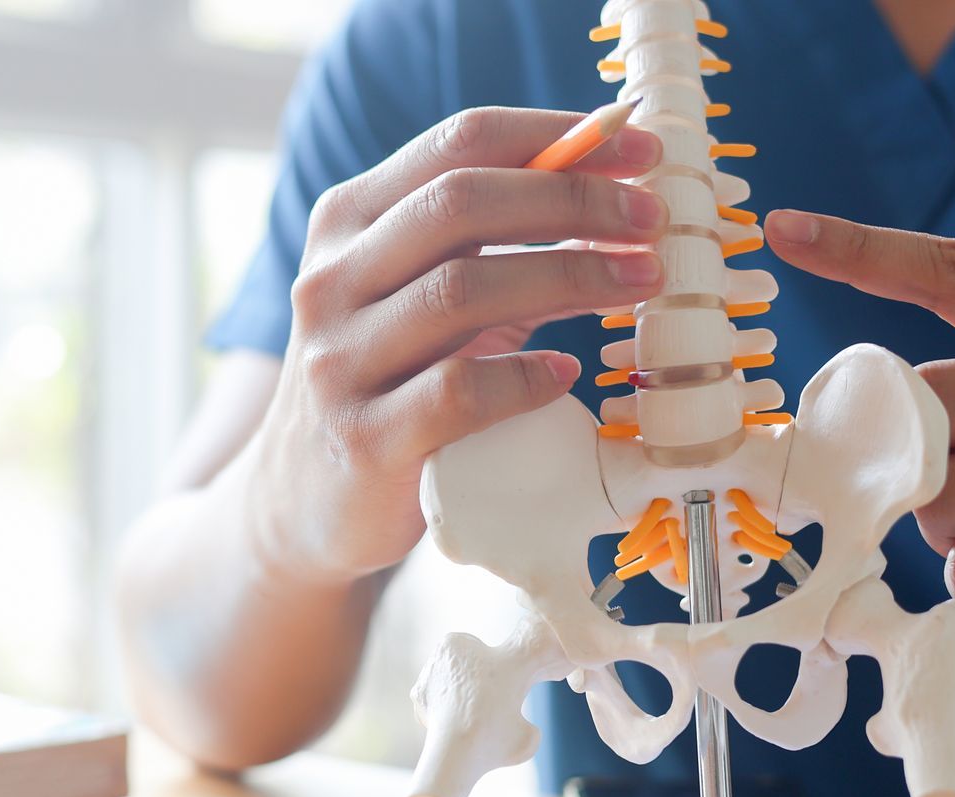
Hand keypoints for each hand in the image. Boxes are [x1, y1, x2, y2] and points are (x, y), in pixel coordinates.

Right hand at [248, 107, 668, 582]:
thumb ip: (489, 244)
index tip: (640, 150)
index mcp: (347, 222)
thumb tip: (613, 193)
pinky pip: (458, 392)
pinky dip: (525, 377)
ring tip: (639, 282)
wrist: (302, 501)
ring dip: (569, 275)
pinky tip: (566, 373)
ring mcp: (339, 360)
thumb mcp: (419, 296)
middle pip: (460, 204)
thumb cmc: (387, 382)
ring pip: (462, 290)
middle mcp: (331, 280)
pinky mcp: (364, 439)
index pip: (457, 143)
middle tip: (651, 219)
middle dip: (572, 200)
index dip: (557, 136)